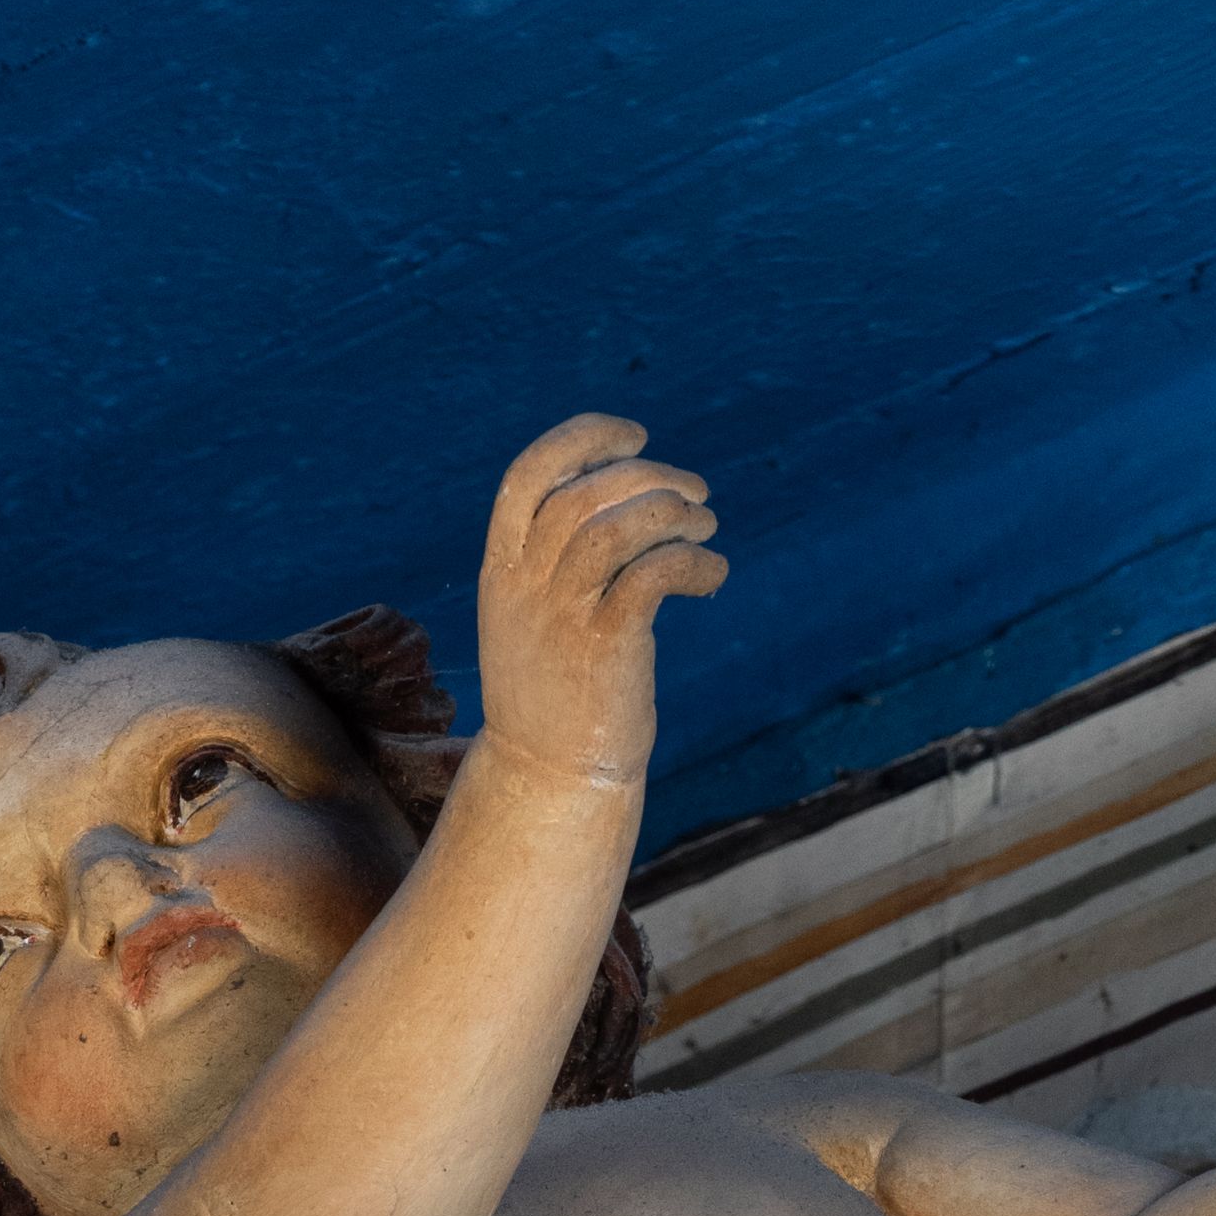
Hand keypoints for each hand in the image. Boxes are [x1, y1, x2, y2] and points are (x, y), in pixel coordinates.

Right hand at [473, 412, 726, 790]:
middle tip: (698, 493)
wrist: (548, 779)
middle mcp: (525, 585)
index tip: (636, 437)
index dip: (584, 440)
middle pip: (584, 492)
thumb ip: (556, 562)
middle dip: (650, 477)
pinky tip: (714, 574)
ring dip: (675, 515)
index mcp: (501, 570)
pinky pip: (654, 575)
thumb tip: (623, 503)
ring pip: (617, 527)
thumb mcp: (532, 620)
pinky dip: (693, 562)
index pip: (528, 474)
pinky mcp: (605, 647)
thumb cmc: (553, 696)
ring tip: (708, 530)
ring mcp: (562, 616)